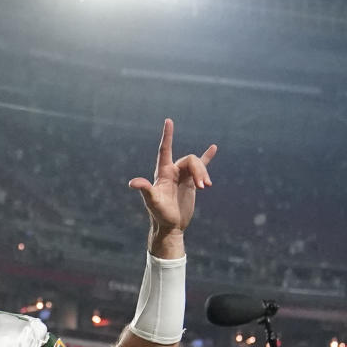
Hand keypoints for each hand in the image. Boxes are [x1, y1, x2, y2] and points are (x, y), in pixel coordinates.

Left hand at [128, 119, 215, 236]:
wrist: (170, 226)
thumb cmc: (159, 214)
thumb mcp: (152, 201)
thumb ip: (145, 190)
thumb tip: (133, 183)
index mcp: (162, 172)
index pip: (164, 150)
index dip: (167, 135)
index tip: (168, 121)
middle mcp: (172, 171)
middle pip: (190, 160)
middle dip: (199, 170)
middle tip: (203, 186)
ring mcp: (182, 176)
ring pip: (197, 165)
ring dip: (204, 173)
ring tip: (207, 187)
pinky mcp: (191, 182)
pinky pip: (201, 166)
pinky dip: (207, 157)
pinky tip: (214, 147)